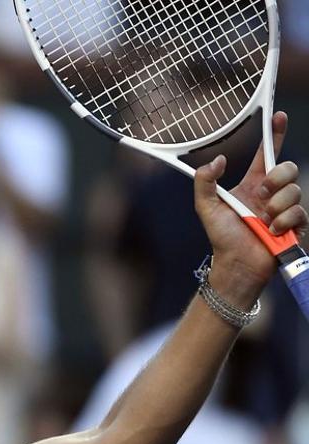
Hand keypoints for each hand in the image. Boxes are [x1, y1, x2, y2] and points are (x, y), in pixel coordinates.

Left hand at [194, 112, 306, 285]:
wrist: (236, 265)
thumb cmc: (222, 238)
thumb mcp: (206, 207)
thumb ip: (205, 182)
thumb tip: (218, 160)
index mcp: (253, 185)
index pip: (267, 155)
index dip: (274, 135)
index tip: (278, 116)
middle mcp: (272, 194)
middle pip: (287, 168)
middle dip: (277, 178)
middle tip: (262, 194)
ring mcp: (285, 208)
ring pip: (294, 190)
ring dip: (277, 205)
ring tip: (264, 220)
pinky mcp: (296, 224)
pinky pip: (299, 211)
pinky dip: (283, 221)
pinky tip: (272, 231)